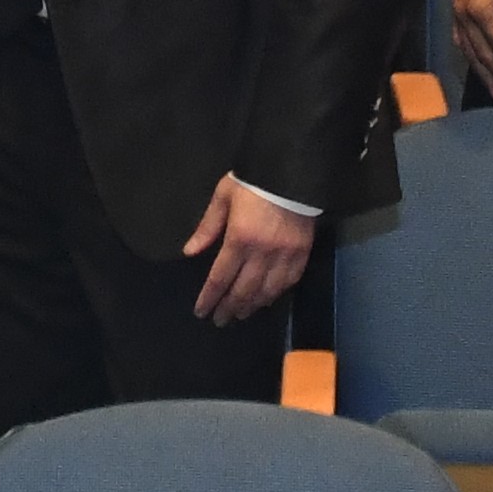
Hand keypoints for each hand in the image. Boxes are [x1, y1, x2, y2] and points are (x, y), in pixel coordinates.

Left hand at [182, 178, 316, 328]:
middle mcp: (262, 253)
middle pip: (242, 290)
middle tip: (220, 320)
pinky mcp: (302, 253)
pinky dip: (275, 294)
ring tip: (241, 314)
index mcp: (239, 239)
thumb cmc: (253, 182)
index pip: (220, 278)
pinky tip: (266, 300)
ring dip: (251, 306)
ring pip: (266, 291)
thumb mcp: (223, 196)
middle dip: (229, 308)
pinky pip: (288, 282)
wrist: (292, 172)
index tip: (202, 311)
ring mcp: (284, 256)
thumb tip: (190, 252)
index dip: (210, 297)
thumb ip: (207, 226)